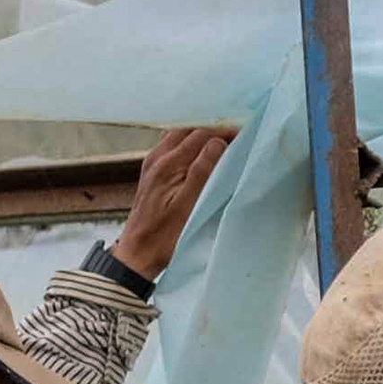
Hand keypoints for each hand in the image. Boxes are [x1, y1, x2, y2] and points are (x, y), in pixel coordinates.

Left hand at [112, 127, 235, 278]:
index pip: (200, 135)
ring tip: (220, 145)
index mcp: (168, 163)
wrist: (139, 252)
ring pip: (178, 137)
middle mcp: (157, 158)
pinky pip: (171, 147)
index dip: (223, 133)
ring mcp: (152, 164)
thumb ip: (202, 171)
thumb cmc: (166, 235)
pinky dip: (188, 145)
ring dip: (199, 137)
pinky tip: (199, 156)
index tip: (243, 136)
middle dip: (213, 131)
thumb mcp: (189, 205)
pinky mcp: (151, 173)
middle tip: (236, 139)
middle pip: (188, 131)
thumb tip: (217, 143)